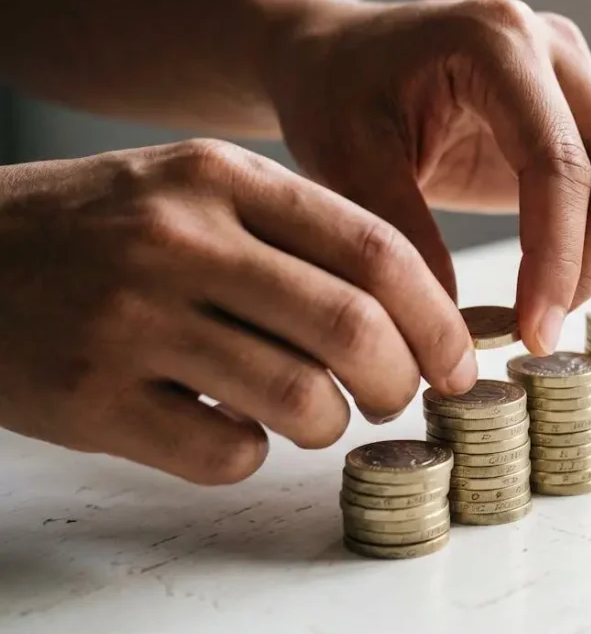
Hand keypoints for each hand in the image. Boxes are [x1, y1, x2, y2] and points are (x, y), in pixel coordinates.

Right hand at [0, 140, 476, 484]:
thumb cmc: (100, 229)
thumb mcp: (193, 190)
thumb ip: (297, 233)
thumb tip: (417, 311)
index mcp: (220, 179)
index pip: (375, 250)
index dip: (438, 318)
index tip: (457, 361)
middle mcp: (178, 240)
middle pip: (353, 328)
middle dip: (400, 380)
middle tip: (394, 397)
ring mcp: (129, 319)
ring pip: (300, 400)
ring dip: (329, 424)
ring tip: (311, 413)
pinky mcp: (90, 399)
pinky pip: (226, 453)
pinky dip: (251, 455)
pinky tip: (228, 428)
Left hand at [268, 0, 590, 354]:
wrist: (342, 57)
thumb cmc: (337, 96)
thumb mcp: (345, 166)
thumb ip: (405, 243)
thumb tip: (458, 338)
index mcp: (495, 44)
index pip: (561, 164)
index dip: (559, 260)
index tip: (536, 330)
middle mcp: (556, 47)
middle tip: (543, 321)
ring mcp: (586, 71)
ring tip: (566, 286)